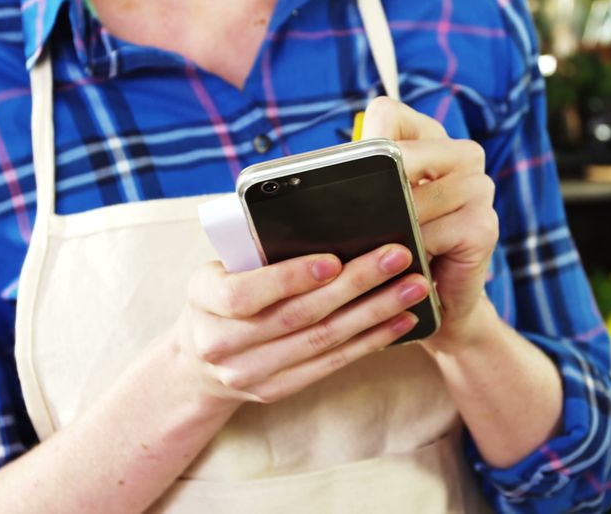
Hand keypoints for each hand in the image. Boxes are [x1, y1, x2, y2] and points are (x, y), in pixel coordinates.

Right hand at [174, 243, 430, 405]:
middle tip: (397, 258)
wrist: (198, 359)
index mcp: (203, 299)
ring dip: (374, 313)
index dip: (290, 278)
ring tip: (412, 288)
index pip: (244, 294)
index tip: (333, 260)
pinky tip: (401, 321)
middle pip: (297, 316)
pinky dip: (370, 341)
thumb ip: (259, 250)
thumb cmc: (223, 291)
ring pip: (322, 341)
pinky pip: (331, 364)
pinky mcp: (276, 390)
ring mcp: (249, 374)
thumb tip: (326, 221)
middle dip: (354, 285)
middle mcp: (221, 343)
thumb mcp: (222, 266)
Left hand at [362, 97, 499, 352]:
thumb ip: (359, 185)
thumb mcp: (373, 212)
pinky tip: (411, 266)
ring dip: (391, 231)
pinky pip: (431, 233)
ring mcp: (480, 188)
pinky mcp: (485, 225)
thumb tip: (319, 187)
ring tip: (388, 252)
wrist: (433, 305)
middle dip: (375, 196)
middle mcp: (463, 155)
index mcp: (430, 139)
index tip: (357, 182)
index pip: (388, 114)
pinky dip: (411, 255)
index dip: (364, 147)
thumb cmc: (395, 252)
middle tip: (362, 227)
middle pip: (400, 154)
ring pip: (414, 198)